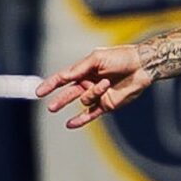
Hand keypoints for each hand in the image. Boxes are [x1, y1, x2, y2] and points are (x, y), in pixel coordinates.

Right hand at [35, 45, 153, 128]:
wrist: (143, 66)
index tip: (38, 92)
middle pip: (69, 94)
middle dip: (60, 100)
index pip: (64, 78)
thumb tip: (64, 77)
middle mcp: (89, 83)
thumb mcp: (98, 57)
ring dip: (93, 93)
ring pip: (85, 100)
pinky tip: (70, 124)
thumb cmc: (121, 57)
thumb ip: (80, 68)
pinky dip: (80, 120)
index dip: (51, 84)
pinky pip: (90, 114)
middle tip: (51, 107)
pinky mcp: (107, 104)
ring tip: (106, 84)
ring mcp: (98, 95)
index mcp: (85, 70)